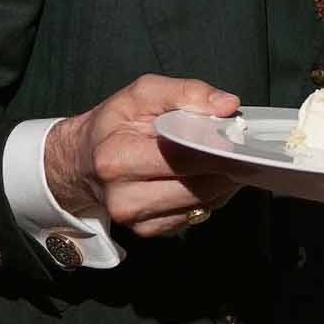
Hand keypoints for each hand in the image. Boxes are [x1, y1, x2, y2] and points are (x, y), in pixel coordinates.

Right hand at [45, 73, 240, 236]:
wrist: (83, 160)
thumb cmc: (114, 123)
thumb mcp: (142, 94)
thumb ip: (186, 92)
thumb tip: (228, 105)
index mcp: (117, 159)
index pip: (183, 157)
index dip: (217, 147)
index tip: (239, 137)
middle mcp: (123, 197)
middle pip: (198, 186)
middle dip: (226, 166)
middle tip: (240, 148)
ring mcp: (136, 220)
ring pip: (203, 203)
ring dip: (222, 183)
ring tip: (224, 159)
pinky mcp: (149, 231)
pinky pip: (196, 215)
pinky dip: (210, 197)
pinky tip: (206, 177)